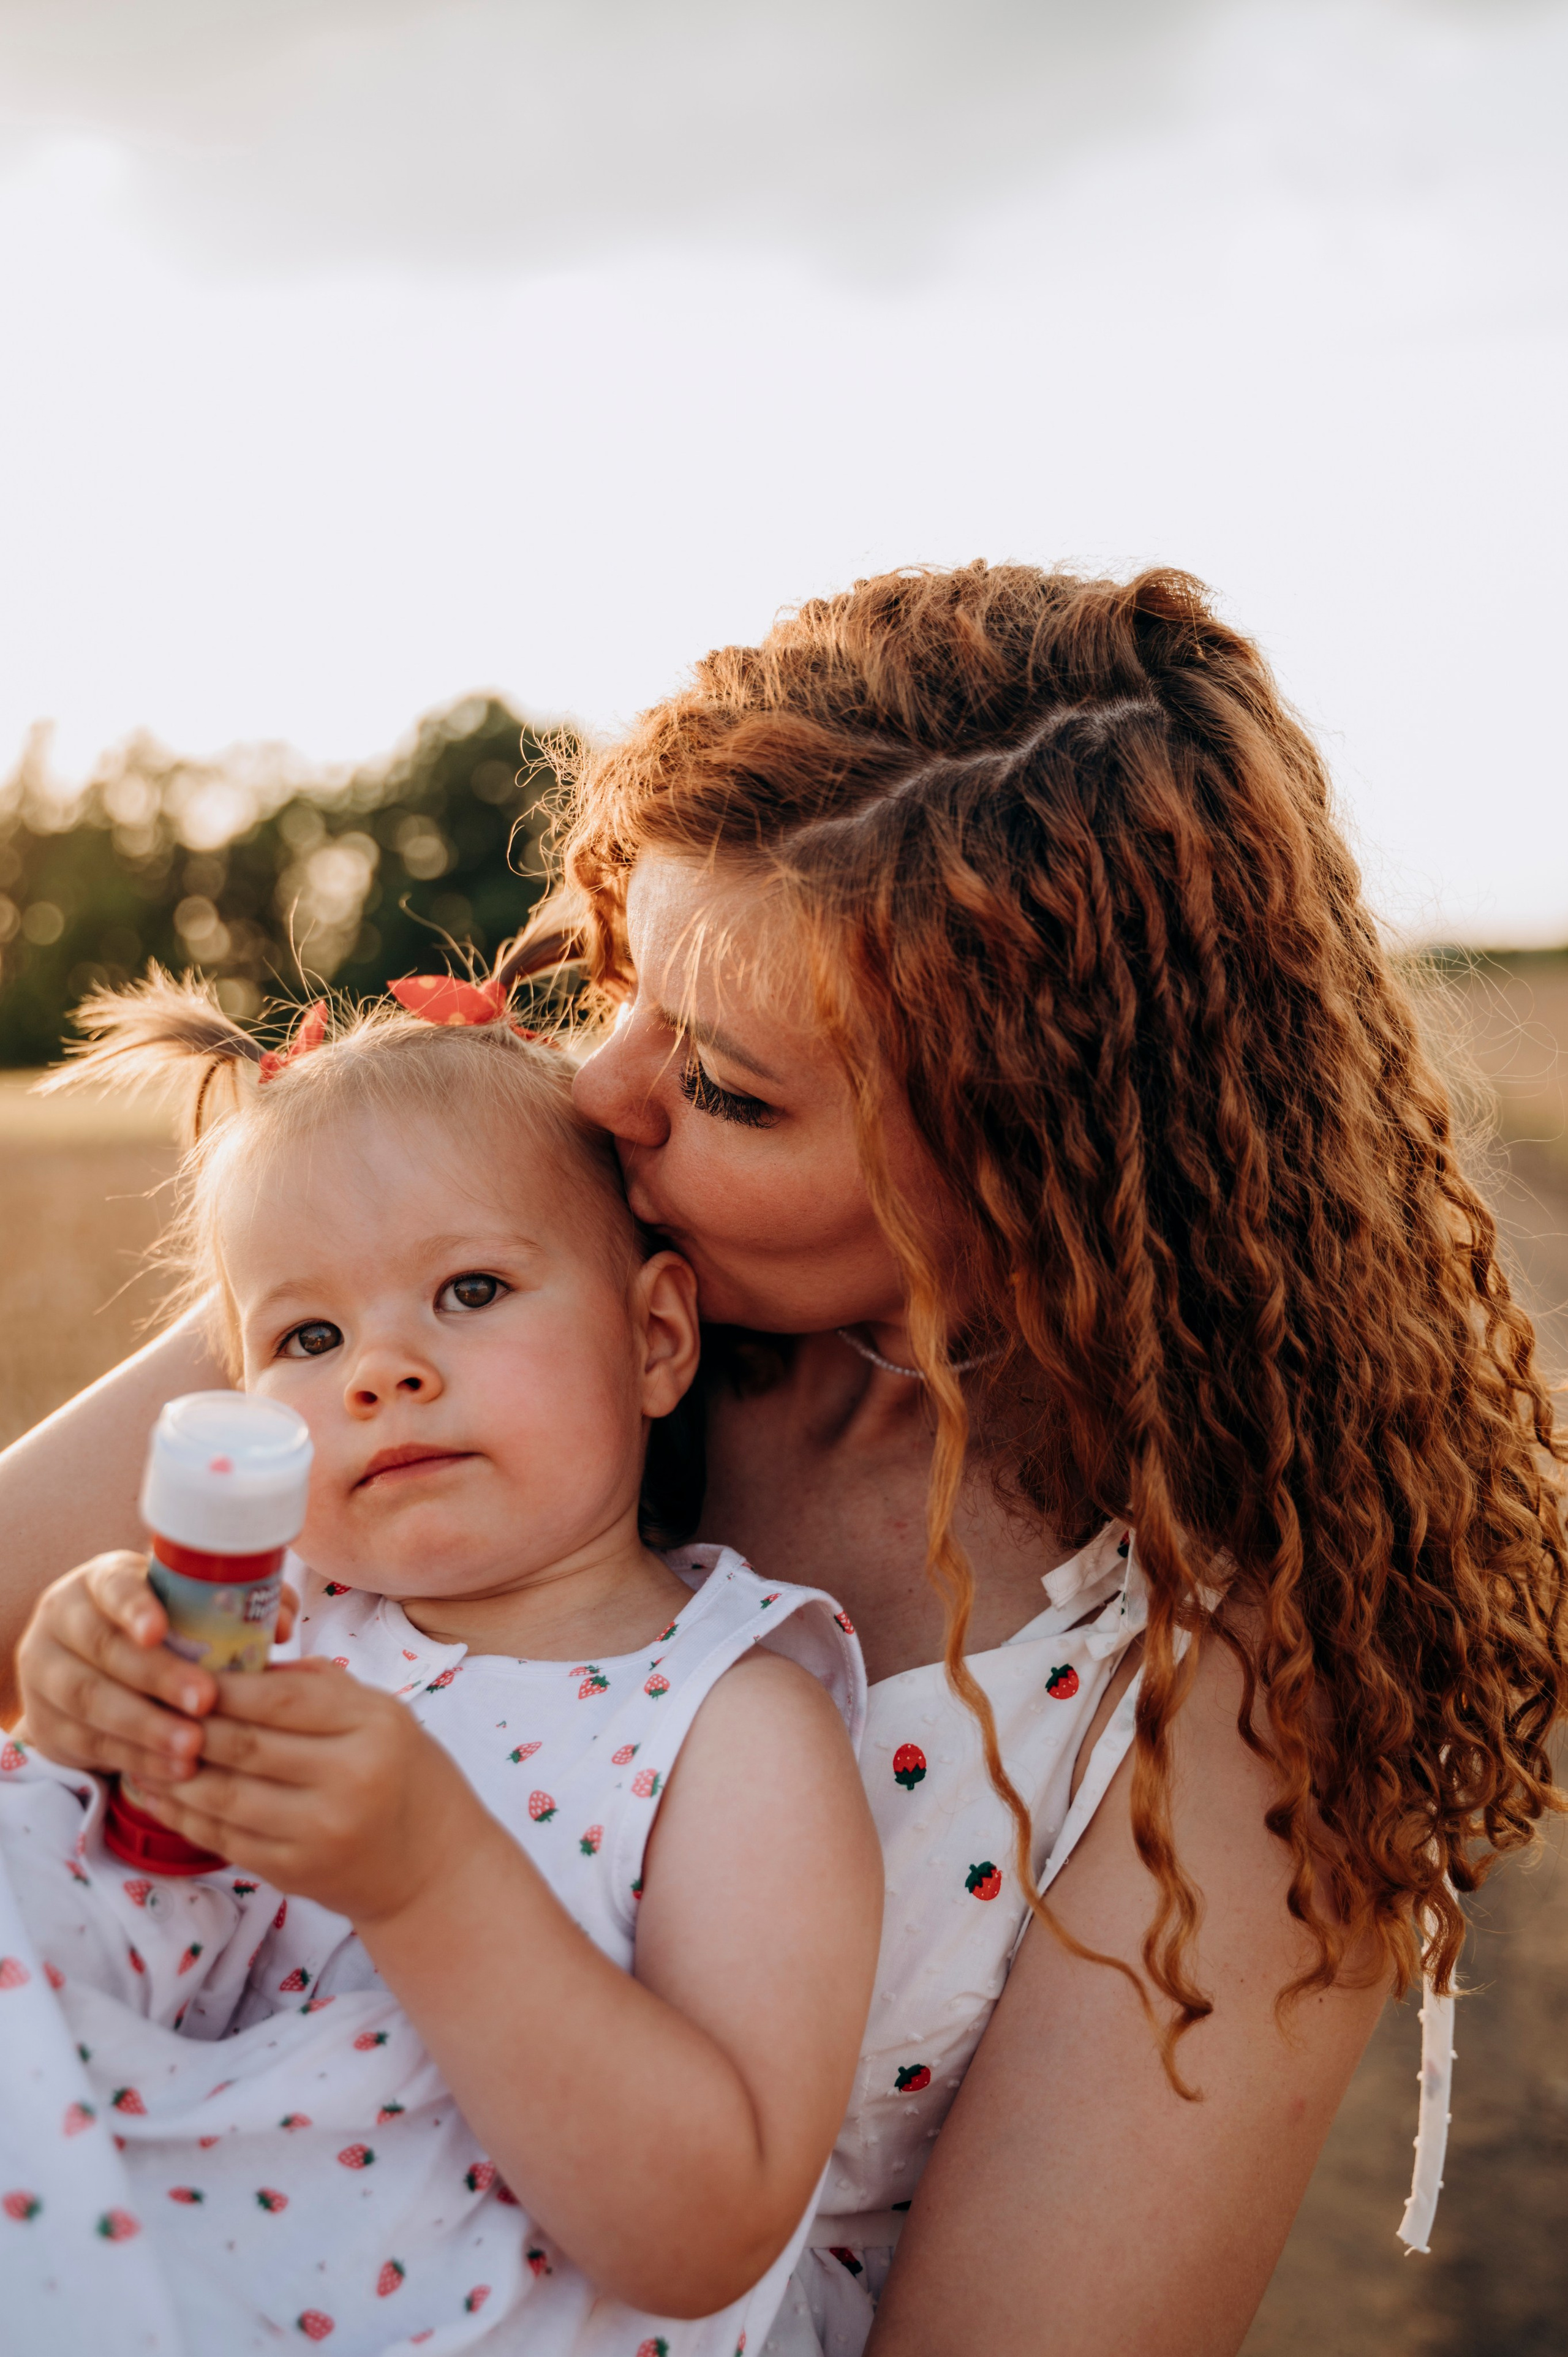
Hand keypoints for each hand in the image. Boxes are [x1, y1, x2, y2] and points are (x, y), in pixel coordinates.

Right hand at [14, 1551, 297, 1785]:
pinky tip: (173, 1771)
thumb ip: (236, 1607)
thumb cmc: (161, 1634)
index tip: (160, 1629)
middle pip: (104, 1647)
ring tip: (193, 1747)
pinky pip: (88, 1742)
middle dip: (156, 1676)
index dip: (134, 1607)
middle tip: (204, 1701)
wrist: (92, 1675)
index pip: (112, 1585)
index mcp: (103, 1581)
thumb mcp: (185, 1610)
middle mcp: (66, 1620)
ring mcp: (46, 1671)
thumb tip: (282, 1623)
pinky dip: (135, 1757)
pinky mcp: (46, 1722)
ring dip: (146, 1726)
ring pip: (90, 1699)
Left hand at [129, 1658, 482, 1924]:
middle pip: (245, 1745)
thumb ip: (315, 1685)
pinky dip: (183, 1814)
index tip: (180, 1670)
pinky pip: (222, 1838)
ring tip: (140, 1748)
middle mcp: (350, 1779)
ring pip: (223, 1795)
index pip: (282, 1698)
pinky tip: (160, 1793)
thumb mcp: (379, 1713)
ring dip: (172, 1772)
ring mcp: (320, 1832)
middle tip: (147, 1703)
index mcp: (373, 1726)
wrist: (430, 1865)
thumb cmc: (401, 1773)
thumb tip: (235, 1660)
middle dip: (187, 1724)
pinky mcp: (294, 1873)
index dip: (223, 1685)